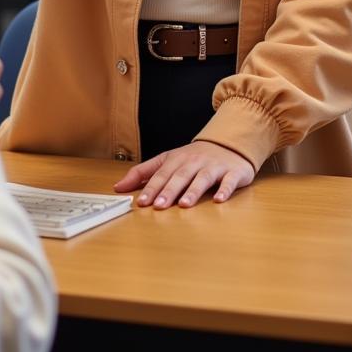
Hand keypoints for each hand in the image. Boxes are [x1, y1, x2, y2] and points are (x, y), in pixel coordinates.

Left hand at [113, 140, 254, 207]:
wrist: (228, 145)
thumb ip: (143, 173)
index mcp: (176, 159)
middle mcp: (193, 162)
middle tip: (159, 206)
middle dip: (168, 191)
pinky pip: (229, 181)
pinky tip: (219, 200)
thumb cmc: (193, 158)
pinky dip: (225, 190)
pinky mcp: (232, 173)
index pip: (161, 174)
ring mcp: (213, 166)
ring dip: (193, 191)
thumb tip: (118, 186)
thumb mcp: (167, 161)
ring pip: (202, 178)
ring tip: (184, 204)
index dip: (151, 187)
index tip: (141, 202)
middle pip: (179, 176)